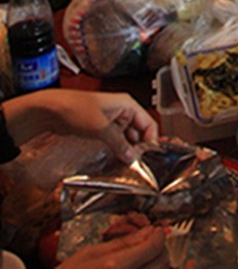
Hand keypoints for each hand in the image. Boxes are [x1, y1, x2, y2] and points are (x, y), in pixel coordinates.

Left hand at [3, 88, 158, 161]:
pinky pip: (115, 140)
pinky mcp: (101, 128)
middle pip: (139, 131)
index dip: (150, 140)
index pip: (148, 123)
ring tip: (126, 166)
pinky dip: (117, 149)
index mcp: (127, 104)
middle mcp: (122, 111)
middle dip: (138, 147)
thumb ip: (119, 144)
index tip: (149, 157)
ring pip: (127, 137)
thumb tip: (131, 157)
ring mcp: (112, 120)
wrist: (53, 110)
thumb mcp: (101, 128)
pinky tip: (115, 161)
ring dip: (126, 150)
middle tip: (137, 165)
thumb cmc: (76, 109)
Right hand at [59, 225, 167, 268]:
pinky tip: (144, 267)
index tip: (156, 231)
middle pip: (161, 263)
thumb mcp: (88, 254)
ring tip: (144, 258)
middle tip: (149, 243)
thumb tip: (146, 232)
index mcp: (114, 267)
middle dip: (159, 250)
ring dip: (157, 264)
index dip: (158, 235)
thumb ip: (121, 243)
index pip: (154, 247)